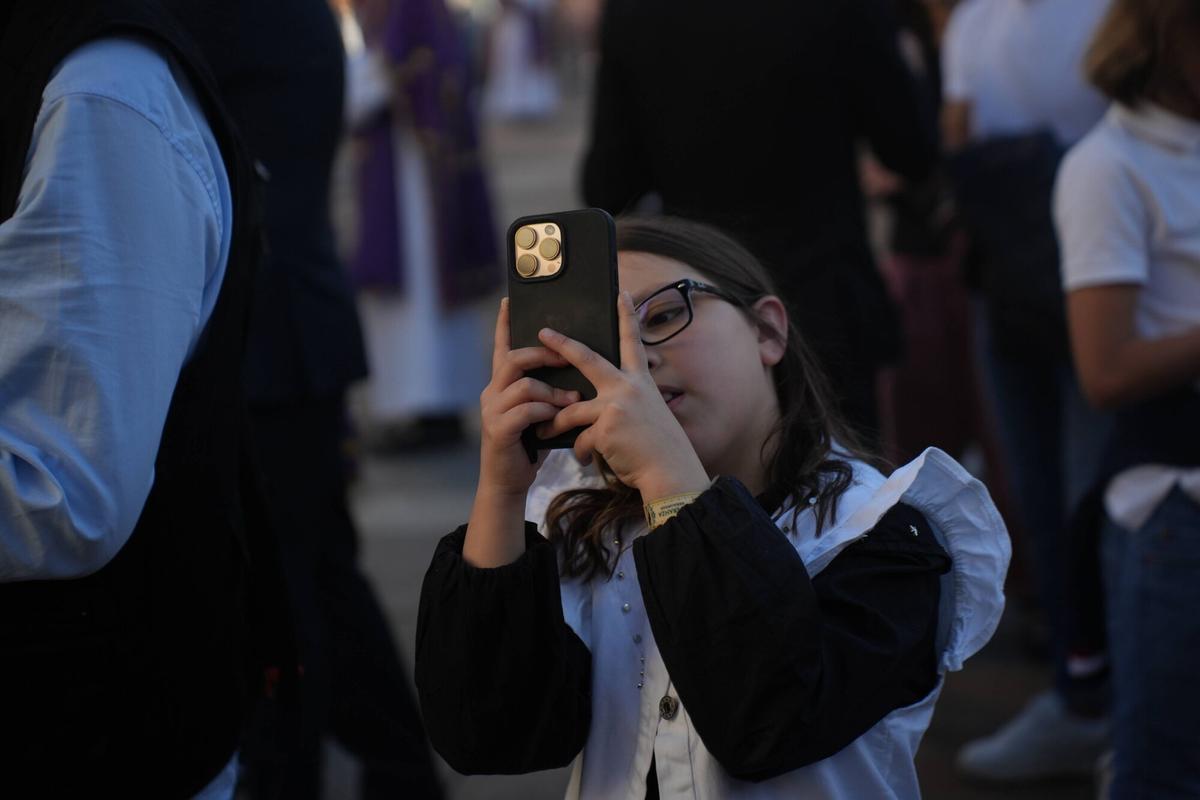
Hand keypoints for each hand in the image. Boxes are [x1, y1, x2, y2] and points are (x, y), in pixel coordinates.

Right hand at [477, 297, 580, 497]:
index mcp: (502, 385)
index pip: (502, 347)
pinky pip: (525, 410)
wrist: (509, 482)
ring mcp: (492, 410)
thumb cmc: (530, 445)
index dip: (504, 324)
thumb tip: (578, 367)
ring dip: (552, 391)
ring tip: (573, 401)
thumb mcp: (541, 412)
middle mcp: (492, 392)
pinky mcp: (498, 429)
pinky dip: (546, 412)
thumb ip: (549, 390)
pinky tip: (556, 420)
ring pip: (524, 384)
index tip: (510, 300)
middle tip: (568, 357)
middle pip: (514, 358)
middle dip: (544, 354)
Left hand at [536, 292, 709, 502]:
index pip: (632, 343)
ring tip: (542, 431)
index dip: (627, 317)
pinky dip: (578, 451)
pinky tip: (583, 460)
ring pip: (570, 409)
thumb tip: (602, 406)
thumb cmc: (660, 449)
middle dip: (562, 344)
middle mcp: (628, 387)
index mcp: (641, 382)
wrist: (670, 472)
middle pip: (588, 359)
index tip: (622, 293)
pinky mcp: (605, 428)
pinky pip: (579, 438)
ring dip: (552, 422)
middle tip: (543, 332)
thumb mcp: (650, 415)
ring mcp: (616, 405)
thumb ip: (627, 403)